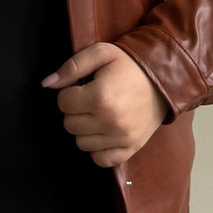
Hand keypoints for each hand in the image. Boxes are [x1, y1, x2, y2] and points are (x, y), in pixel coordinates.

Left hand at [40, 42, 168, 166]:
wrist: (165, 79)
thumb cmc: (130, 65)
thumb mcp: (101, 53)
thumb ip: (72, 67)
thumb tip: (47, 84)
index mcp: (100, 96)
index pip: (63, 103)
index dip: (69, 93)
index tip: (83, 88)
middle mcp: (109, 121)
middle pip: (70, 124)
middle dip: (76, 110)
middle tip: (92, 100)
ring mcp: (121, 138)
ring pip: (81, 143)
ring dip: (85, 129)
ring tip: (99, 114)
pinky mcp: (130, 148)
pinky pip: (100, 159)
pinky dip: (98, 149)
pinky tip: (104, 133)